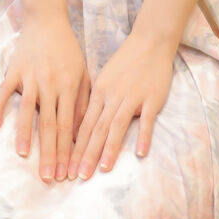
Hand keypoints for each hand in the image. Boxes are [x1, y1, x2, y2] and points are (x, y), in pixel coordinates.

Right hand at [0, 15, 90, 183]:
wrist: (47, 20)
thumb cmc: (68, 49)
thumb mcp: (84, 72)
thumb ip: (84, 101)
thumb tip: (82, 133)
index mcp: (69, 86)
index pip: (68, 125)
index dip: (67, 151)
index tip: (67, 173)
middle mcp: (49, 84)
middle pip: (49, 124)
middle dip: (49, 153)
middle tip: (48, 177)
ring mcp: (30, 77)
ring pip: (27, 110)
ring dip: (24, 134)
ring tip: (24, 156)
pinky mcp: (14, 70)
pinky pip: (3, 92)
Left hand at [70, 30, 174, 178]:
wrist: (149, 41)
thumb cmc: (126, 62)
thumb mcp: (104, 79)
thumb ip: (96, 102)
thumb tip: (82, 127)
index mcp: (99, 92)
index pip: (83, 125)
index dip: (74, 148)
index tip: (66, 167)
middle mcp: (112, 96)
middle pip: (96, 129)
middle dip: (86, 155)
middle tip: (77, 177)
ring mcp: (132, 97)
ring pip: (117, 126)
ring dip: (108, 149)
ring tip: (101, 170)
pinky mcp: (152, 98)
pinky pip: (147, 119)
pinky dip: (143, 136)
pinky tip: (140, 153)